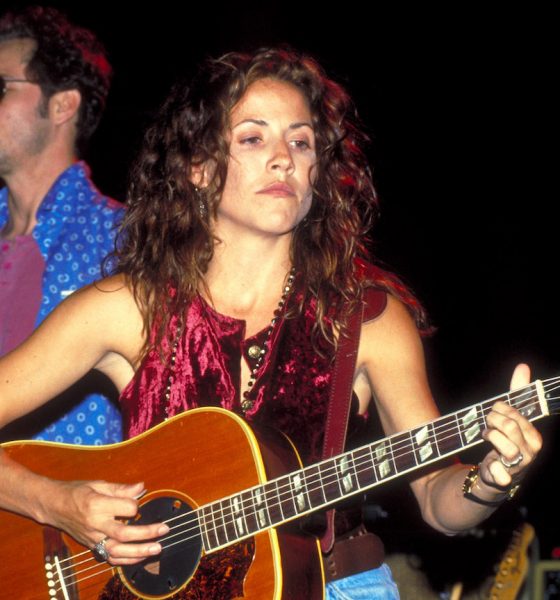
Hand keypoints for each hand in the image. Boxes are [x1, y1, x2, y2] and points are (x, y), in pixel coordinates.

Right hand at [50, 480, 168, 564]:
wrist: (53, 505)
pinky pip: (110, 558)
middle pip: (124, 534)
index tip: (137, 500)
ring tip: (157, 548)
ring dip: (140, 551)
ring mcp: (93, 538)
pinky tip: (141, 557)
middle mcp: (95, 524)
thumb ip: (121, 488)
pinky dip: (126, 560)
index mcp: (97, 505)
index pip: (126, 508)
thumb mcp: (98, 484)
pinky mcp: (91, 546)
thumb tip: (142, 487)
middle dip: (146, 533)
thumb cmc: (76, 492)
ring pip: (118, 551)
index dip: (136, 505)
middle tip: (164, 530)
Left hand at [479, 363, 542, 489]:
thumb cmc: (505, 440)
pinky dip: (492, 468)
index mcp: (533, 436)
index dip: (500, 409)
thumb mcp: (511, 416)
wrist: (493, 473)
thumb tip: (523, 366)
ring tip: (485, 435)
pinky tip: (489, 464)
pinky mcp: (504, 480)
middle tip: (487, 422)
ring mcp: (519, 467)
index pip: (516, 414)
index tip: (494, 410)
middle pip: (509, 426)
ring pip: (504, 444)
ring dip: (489, 436)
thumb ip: (517, 393)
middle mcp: (530, 452)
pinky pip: (500, 474)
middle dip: (492, 419)